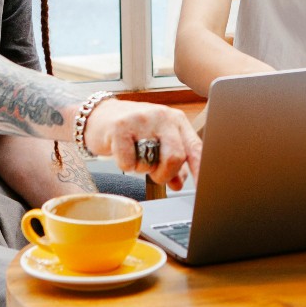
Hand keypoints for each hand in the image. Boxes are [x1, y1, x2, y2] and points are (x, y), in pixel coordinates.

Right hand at [84, 98, 201, 190]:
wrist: (99, 116)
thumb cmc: (133, 131)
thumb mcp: (157, 142)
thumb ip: (172, 162)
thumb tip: (180, 183)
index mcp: (177, 121)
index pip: (196, 148)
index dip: (201, 172)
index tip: (206, 191)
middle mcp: (163, 117)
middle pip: (176, 157)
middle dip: (164, 174)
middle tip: (154, 172)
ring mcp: (142, 120)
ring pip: (151, 162)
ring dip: (142, 168)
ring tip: (136, 154)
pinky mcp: (120, 127)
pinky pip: (128, 163)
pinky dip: (126, 165)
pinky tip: (123, 152)